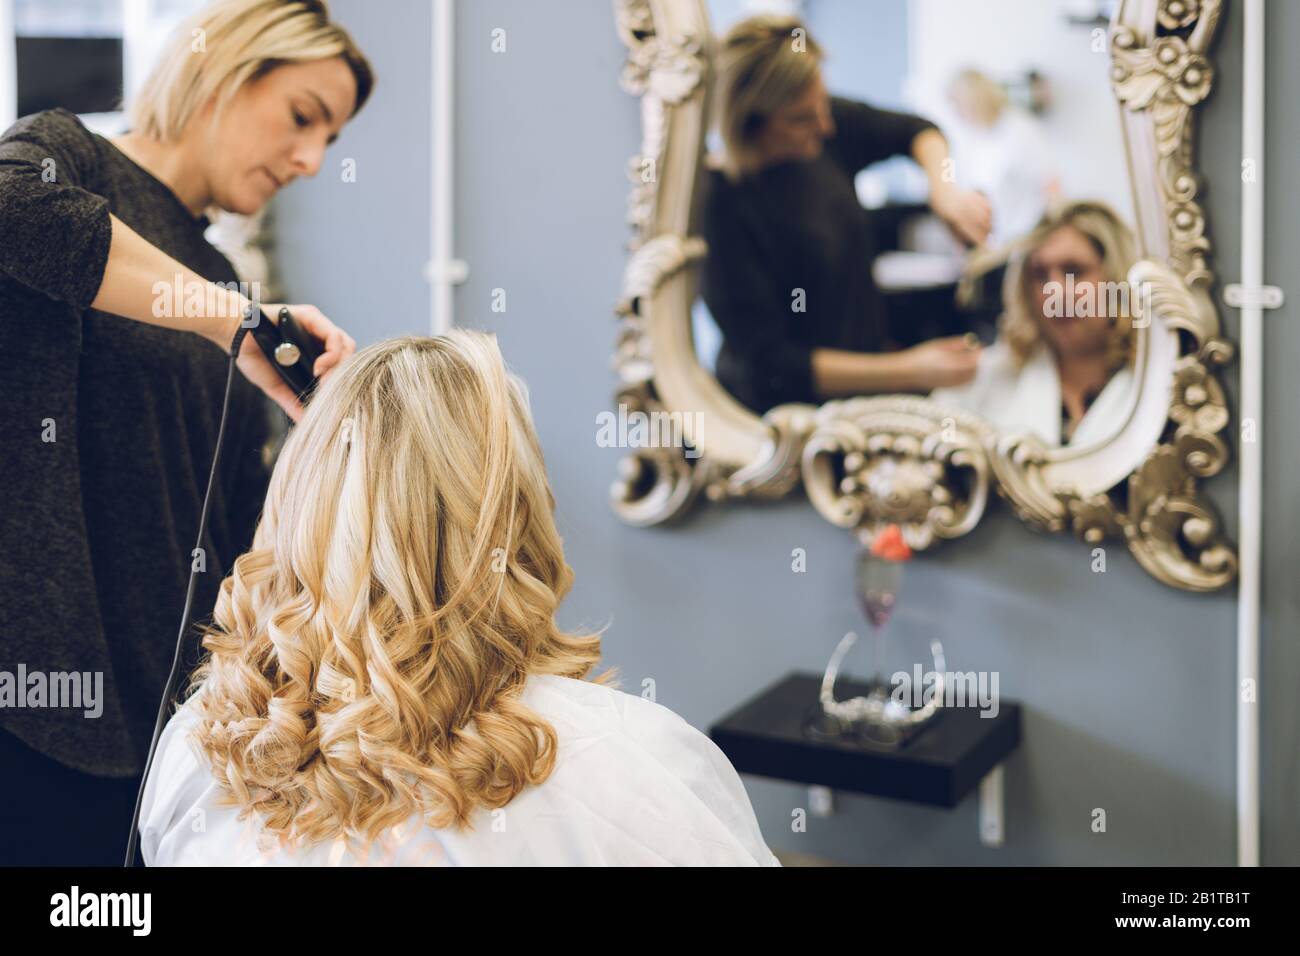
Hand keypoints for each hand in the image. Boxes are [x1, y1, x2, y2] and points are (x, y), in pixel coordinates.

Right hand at [219, 303, 356, 422]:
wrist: (234, 337)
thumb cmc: (253, 357)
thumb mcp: (276, 386)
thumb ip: (293, 401)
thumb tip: (304, 423)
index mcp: (315, 352)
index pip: (343, 366)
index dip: (342, 383)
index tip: (331, 400)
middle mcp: (319, 338)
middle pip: (349, 356)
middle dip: (344, 376)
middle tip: (329, 391)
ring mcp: (317, 326)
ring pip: (346, 345)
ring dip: (339, 366)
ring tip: (324, 380)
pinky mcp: (312, 316)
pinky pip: (333, 335)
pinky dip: (331, 354)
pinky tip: (319, 368)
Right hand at [903, 335, 981, 389]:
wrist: (908, 373)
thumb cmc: (922, 356)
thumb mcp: (939, 345)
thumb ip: (958, 343)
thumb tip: (973, 342)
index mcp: (952, 363)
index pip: (975, 359)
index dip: (979, 352)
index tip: (978, 346)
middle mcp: (954, 376)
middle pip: (976, 370)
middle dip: (977, 361)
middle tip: (973, 352)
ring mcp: (952, 383)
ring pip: (972, 378)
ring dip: (974, 369)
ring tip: (967, 360)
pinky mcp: (949, 388)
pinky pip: (965, 384)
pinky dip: (968, 377)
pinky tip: (962, 370)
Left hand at [931, 186, 992, 246]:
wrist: (941, 188)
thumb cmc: (942, 211)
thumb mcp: (945, 225)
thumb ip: (955, 239)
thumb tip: (961, 254)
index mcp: (955, 217)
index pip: (972, 231)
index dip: (981, 240)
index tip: (988, 248)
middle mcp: (964, 208)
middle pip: (982, 222)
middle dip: (987, 232)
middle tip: (988, 239)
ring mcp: (970, 200)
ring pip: (986, 213)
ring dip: (990, 223)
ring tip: (988, 230)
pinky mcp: (974, 195)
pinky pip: (987, 204)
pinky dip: (990, 212)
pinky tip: (988, 218)